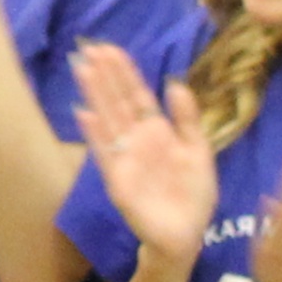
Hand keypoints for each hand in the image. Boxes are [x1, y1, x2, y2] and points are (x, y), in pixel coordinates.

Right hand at [73, 42, 217, 260]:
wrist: (185, 234)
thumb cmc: (193, 195)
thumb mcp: (199, 152)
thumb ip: (188, 119)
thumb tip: (175, 83)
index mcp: (158, 131)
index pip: (137, 96)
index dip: (124, 73)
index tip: (110, 49)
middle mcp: (136, 139)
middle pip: (117, 101)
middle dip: (105, 75)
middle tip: (89, 48)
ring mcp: (124, 157)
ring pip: (107, 119)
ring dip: (95, 94)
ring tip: (83, 69)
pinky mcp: (117, 179)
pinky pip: (104, 152)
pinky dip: (94, 133)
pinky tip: (83, 112)